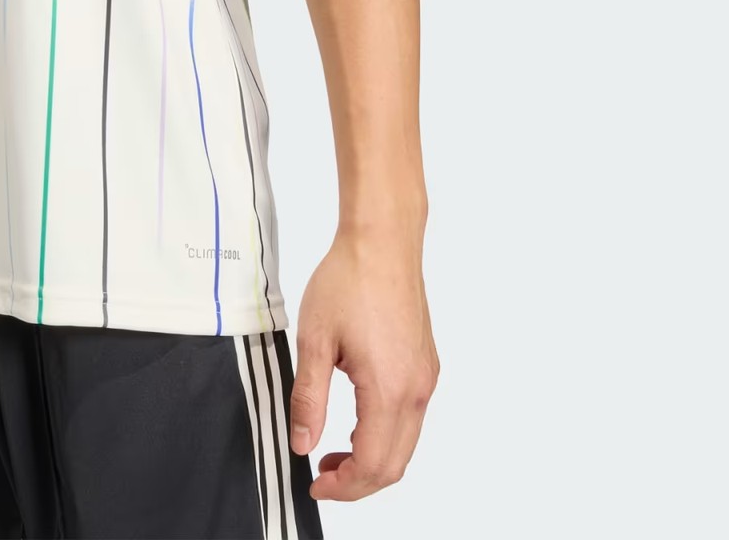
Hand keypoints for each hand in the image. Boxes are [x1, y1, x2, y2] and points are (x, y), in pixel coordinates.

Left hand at [288, 225, 439, 500]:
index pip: (373, 464)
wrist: (382, 241)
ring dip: (373, 458)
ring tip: (334, 451)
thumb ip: (309, 399)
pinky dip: (385, 433)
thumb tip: (303, 443)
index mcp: (389, 389)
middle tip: (322, 475)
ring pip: (406, 443)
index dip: (344, 486)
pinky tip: (356, 419)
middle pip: (395, 464)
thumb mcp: (314, 340)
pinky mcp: (425, 363)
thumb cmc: (349, 280)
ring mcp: (425, 377)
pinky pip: (410, 417)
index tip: (315, 483)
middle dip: (359, 481)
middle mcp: (416, 389)